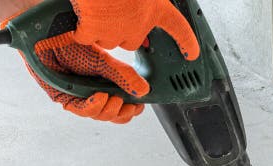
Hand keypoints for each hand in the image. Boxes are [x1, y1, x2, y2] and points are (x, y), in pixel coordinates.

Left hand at [25, 32, 148, 122]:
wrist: (50, 37)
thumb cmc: (74, 46)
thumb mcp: (105, 62)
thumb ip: (124, 76)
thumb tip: (144, 91)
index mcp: (107, 87)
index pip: (123, 107)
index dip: (132, 110)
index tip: (138, 106)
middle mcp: (94, 95)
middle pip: (113, 116)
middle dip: (122, 113)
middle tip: (127, 104)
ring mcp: (80, 99)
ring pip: (98, 116)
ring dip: (108, 110)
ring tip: (113, 98)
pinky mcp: (65, 99)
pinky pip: (81, 111)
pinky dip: (93, 106)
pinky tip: (100, 97)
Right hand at [70, 0, 200, 55]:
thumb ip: (149, 0)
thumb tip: (138, 2)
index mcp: (157, 7)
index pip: (179, 28)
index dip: (187, 43)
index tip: (192, 54)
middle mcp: (139, 24)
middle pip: (132, 42)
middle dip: (122, 32)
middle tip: (113, 13)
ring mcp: (117, 31)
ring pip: (107, 41)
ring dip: (100, 29)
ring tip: (96, 8)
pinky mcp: (94, 32)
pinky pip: (85, 38)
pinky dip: (81, 30)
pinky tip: (81, 16)